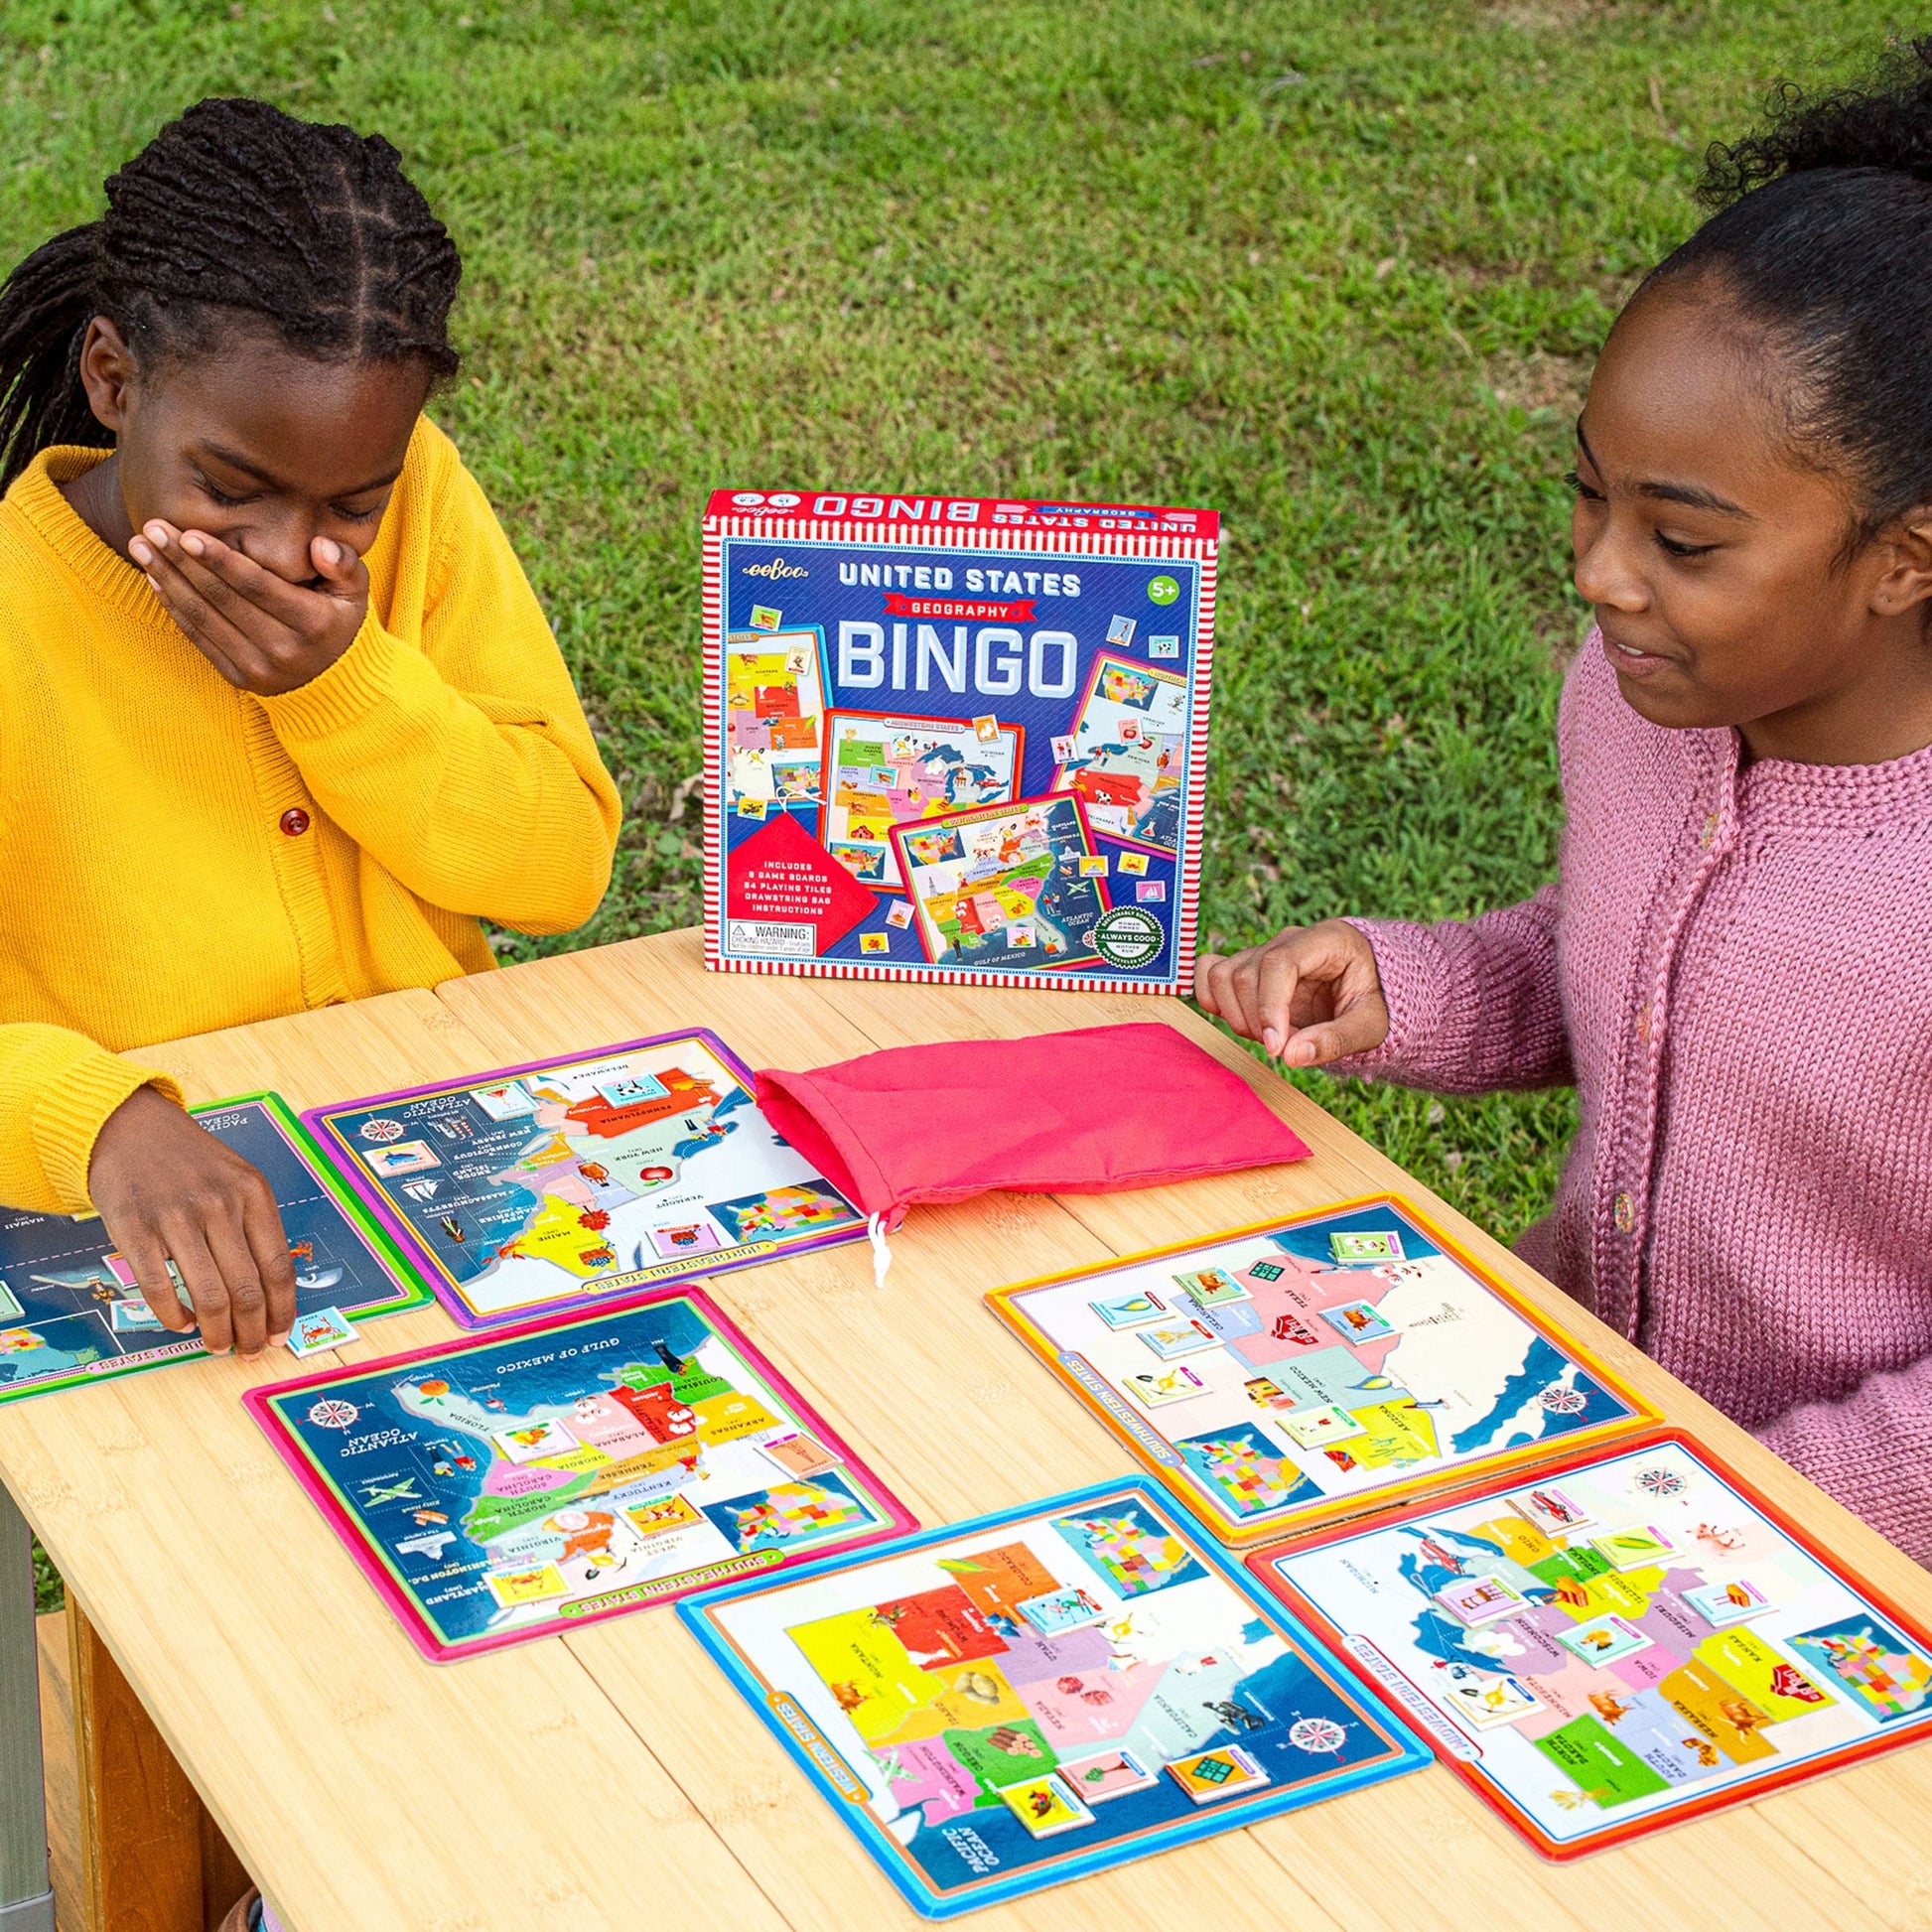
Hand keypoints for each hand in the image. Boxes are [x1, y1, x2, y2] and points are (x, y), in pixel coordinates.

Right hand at [88, 1087, 297, 1357]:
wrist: (131, 1129)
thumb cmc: (191, 1162)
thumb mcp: (238, 1180)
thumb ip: (255, 1227)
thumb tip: (270, 1292)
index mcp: (253, 1194)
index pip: (278, 1267)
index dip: (282, 1310)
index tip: (278, 1335)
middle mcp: (219, 1206)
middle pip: (246, 1289)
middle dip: (251, 1331)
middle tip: (248, 1352)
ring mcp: (176, 1218)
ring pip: (208, 1295)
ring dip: (217, 1332)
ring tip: (217, 1346)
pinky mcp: (135, 1229)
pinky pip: (160, 1288)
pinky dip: (174, 1316)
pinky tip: (182, 1324)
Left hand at [127, 521, 366, 695]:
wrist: (336, 684)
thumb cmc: (339, 624)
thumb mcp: (355, 593)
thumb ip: (345, 564)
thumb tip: (320, 545)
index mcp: (312, 623)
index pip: (257, 586)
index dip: (220, 560)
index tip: (187, 533)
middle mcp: (283, 649)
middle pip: (222, 598)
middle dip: (182, 560)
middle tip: (151, 528)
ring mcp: (258, 667)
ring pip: (203, 616)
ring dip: (167, 578)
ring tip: (141, 547)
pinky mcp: (238, 677)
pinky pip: (198, 637)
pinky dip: (174, 606)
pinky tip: (156, 578)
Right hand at [1195, 920, 1390, 1065]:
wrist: (1371, 989)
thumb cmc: (1376, 1002)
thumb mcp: (1371, 1025)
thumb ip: (1336, 1040)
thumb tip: (1291, 1057)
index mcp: (1325, 941)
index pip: (1278, 963)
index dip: (1270, 1006)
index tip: (1275, 1047)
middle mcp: (1288, 940)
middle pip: (1245, 973)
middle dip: (1256, 1021)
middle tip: (1284, 1047)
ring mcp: (1264, 952)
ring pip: (1222, 975)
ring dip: (1235, 1015)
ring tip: (1268, 1036)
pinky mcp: (1248, 968)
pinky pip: (1210, 973)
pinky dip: (1213, 1000)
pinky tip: (1240, 1020)